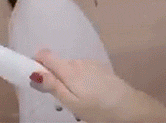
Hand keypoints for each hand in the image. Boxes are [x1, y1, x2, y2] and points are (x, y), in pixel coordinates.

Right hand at [32, 49, 165, 122]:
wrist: (133, 110)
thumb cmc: (99, 109)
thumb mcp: (72, 103)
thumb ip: (52, 86)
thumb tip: (33, 72)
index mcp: (68, 69)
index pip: (44, 54)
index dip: (36, 62)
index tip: (38, 78)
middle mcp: (78, 61)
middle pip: (57, 63)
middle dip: (55, 76)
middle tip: (63, 98)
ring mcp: (91, 63)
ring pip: (71, 68)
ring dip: (69, 79)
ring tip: (80, 99)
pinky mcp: (101, 68)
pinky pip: (83, 70)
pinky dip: (81, 79)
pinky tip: (91, 94)